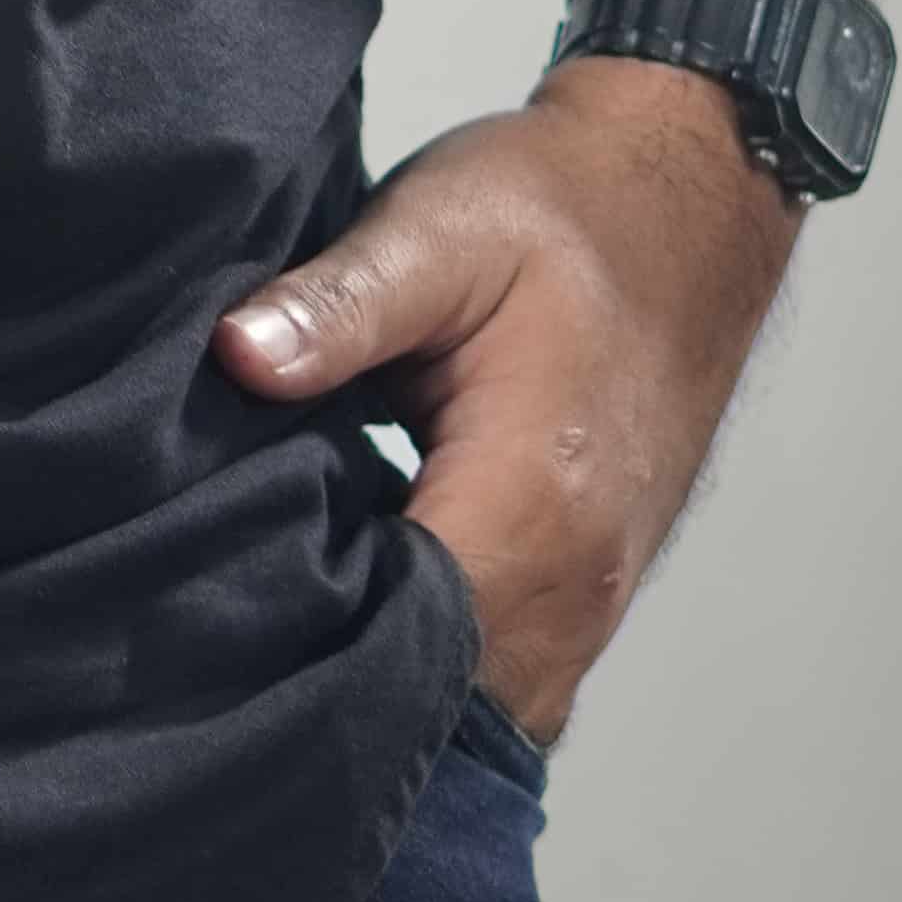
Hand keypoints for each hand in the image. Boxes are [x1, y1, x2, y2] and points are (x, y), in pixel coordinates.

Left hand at [214, 59, 798, 740]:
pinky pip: (507, 670)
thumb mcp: (435, 228)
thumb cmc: (562, 209)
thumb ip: (334, 306)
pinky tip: (346, 618)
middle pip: (446, 705)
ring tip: (269, 645)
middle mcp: (579, 577)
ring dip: (389, 690)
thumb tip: (234, 357)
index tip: (214, 629)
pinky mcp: (588, 584)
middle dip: (336, 694)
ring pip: (481, 703)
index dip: (310, 654)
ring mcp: (594, 593)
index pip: (415, 650)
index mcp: (535, 500)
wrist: (687, 196)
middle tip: (216, 650)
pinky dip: (436, 667)